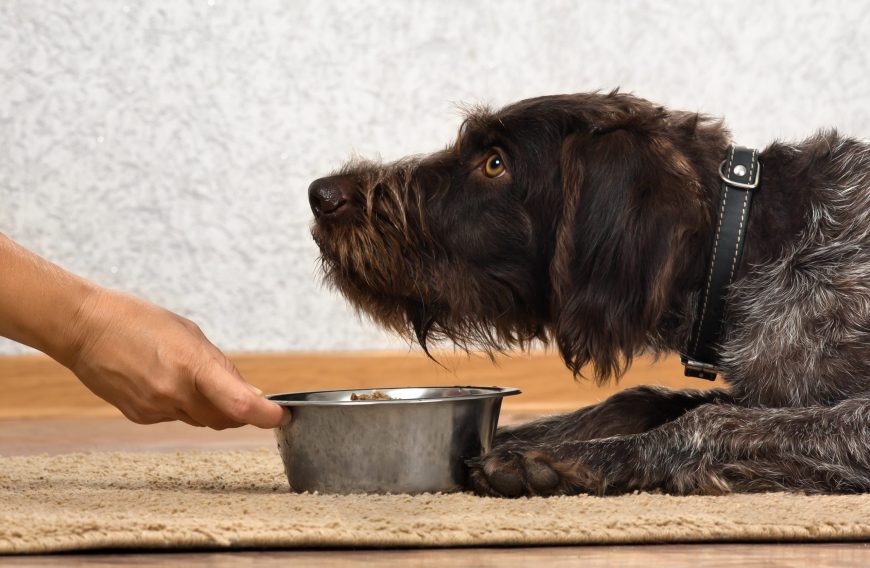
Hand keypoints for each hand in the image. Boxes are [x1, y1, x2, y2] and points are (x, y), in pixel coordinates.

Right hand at [64, 288, 289, 429]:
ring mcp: (155, 408)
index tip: (281, 415)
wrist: (83, 328)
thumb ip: (221, 366)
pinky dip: (184, 405)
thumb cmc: (138, 320)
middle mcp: (174, 393)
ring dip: (212, 407)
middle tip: (249, 398)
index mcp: (192, 365)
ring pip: (201, 419)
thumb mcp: (190, 333)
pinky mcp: (140, 416)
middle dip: (242, 412)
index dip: (267, 415)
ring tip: (196, 377)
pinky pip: (176, 417)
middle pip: (225, 419)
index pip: (241, 404)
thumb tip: (248, 392)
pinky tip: (167, 381)